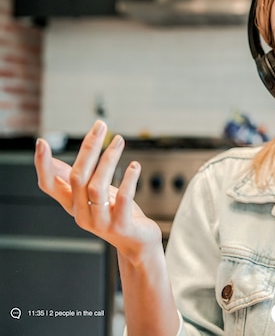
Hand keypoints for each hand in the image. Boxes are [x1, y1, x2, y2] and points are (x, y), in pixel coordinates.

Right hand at [34, 120, 161, 263]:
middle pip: (78, 177)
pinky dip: (129, 180)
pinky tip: (135, 166)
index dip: (43, 166)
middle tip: (100, 126)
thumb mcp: (93, 195)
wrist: (138, 243)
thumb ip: (75, 179)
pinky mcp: (121, 226)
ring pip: (97, 187)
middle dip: (89, 148)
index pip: (49, 185)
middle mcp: (82, 214)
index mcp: (72, 204)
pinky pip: (123, 199)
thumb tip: (49, 159)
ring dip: (109, 160)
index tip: (42, 142)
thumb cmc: (116, 214)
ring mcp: (101, 222)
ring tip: (119, 141)